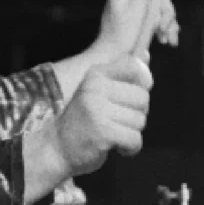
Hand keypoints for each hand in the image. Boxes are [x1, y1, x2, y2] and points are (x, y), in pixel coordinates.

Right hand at [54, 55, 153, 176]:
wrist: (57, 149)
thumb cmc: (83, 121)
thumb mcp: (98, 92)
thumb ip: (122, 74)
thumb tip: (146, 55)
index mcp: (95, 74)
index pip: (134, 66)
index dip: (144, 81)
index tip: (135, 97)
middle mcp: (95, 87)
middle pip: (143, 98)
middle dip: (137, 114)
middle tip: (119, 122)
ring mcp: (97, 109)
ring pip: (140, 120)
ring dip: (132, 133)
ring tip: (114, 134)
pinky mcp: (102, 131)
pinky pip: (135, 139)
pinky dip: (131, 148)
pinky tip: (117, 147)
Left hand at [91, 0, 179, 64]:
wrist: (114, 58)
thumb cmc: (123, 36)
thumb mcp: (135, 9)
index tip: (163, 8)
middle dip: (164, 11)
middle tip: (165, 27)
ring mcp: (132, 6)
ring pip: (158, 6)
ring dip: (166, 22)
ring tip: (167, 38)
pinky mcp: (138, 18)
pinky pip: (155, 17)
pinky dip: (162, 28)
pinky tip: (166, 40)